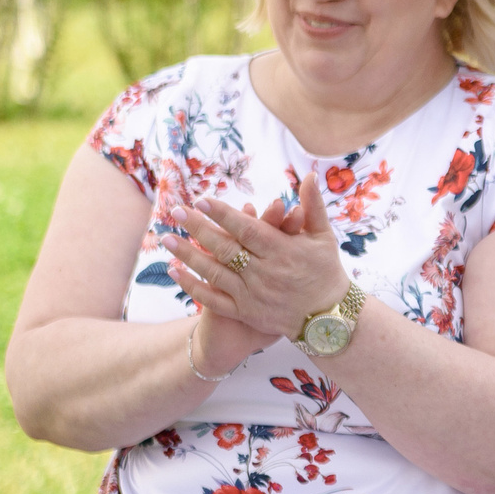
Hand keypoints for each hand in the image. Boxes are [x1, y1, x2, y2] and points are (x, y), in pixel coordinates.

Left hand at [167, 171, 353, 341]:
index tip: (202, 201)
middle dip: (198, 228)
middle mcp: (265, 272)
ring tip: (166, 238)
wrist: (329, 318)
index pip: (247, 229)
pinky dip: (192, 285)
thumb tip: (312, 175)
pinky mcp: (245, 312)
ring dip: (188, 254)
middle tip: (176, 211)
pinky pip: (213, 299)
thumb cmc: (326, 271)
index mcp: (284, 251)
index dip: (223, 215)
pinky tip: (174, 271)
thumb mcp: (324, 237)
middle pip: (225, 248)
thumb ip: (313, 206)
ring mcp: (252, 294)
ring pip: (214, 272)